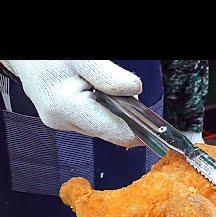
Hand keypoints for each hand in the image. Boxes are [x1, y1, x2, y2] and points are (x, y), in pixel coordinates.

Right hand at [1, 60, 143, 147]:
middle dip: (126, 114)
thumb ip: (108, 76)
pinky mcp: (65, 120)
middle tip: (125, 90)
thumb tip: (135, 90)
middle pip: (113, 131)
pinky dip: (103, 107)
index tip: (159, 126)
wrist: (25, 54)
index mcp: (66, 108)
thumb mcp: (82, 58)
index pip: (117, 133)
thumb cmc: (49, 54)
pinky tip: (95, 92)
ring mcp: (63, 123)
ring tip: (102, 85)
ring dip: (114, 109)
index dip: (141, 130)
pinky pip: (95, 119)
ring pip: (105, 125)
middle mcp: (63, 122)